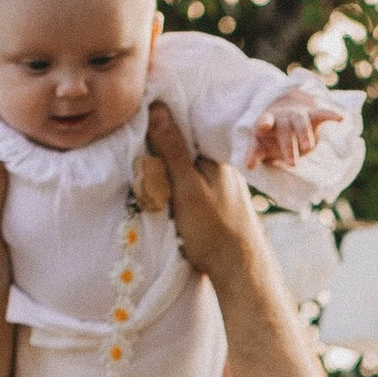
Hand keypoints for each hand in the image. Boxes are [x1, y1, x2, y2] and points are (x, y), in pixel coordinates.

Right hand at [146, 101, 258, 284]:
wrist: (240, 270)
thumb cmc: (214, 230)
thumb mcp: (186, 186)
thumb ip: (173, 149)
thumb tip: (157, 106)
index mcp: (216, 155)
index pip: (185, 124)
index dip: (161, 122)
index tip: (137, 123)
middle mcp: (222, 165)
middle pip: (185, 146)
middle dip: (161, 149)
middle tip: (138, 158)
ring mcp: (221, 185)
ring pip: (187, 167)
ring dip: (167, 170)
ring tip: (148, 177)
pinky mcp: (217, 203)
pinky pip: (191, 184)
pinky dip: (177, 187)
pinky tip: (167, 196)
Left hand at [248, 96, 326, 168]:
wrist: (284, 113)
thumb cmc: (270, 134)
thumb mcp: (260, 143)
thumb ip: (254, 153)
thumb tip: (249, 166)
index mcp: (267, 121)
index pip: (264, 120)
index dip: (264, 123)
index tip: (264, 125)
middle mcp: (283, 116)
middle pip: (285, 128)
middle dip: (288, 146)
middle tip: (292, 164)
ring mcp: (297, 114)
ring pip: (301, 122)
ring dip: (305, 134)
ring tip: (309, 148)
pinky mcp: (312, 115)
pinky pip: (321, 114)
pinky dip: (331, 115)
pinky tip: (341, 118)